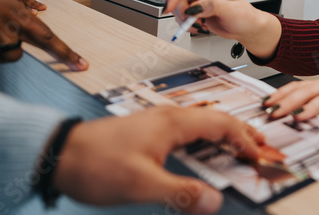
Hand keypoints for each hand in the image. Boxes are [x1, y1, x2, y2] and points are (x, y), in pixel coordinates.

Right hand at [0, 0, 87, 70]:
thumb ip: (6, 20)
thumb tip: (16, 41)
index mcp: (14, 8)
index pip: (46, 33)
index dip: (65, 51)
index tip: (82, 64)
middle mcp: (9, 20)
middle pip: (35, 46)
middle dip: (57, 55)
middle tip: (79, 66)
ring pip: (5, 56)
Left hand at [54, 107, 285, 212]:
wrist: (59, 154)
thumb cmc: (97, 165)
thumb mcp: (141, 185)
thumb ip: (180, 193)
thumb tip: (214, 201)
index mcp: (173, 124)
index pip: (221, 125)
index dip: (244, 140)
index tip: (259, 156)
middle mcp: (168, 117)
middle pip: (215, 119)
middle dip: (239, 132)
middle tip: (259, 146)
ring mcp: (156, 122)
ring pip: (200, 123)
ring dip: (222, 134)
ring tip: (237, 146)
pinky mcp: (146, 131)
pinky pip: (185, 130)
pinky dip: (203, 138)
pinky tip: (200, 150)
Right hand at [164, 0, 280, 58]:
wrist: (247, 28)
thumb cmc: (245, 16)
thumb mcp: (232, 10)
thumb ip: (214, 6)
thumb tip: (196, 6)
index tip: (169, 7)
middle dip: (182, 11)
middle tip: (192, 21)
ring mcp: (199, 0)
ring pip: (179, 7)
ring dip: (185, 19)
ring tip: (200, 25)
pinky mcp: (197, 11)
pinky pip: (182, 16)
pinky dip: (187, 25)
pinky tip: (200, 27)